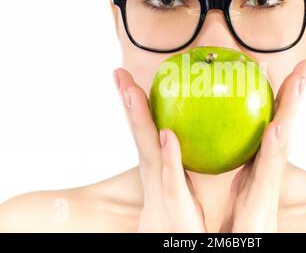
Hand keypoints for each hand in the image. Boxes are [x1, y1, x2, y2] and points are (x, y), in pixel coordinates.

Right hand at [113, 68, 206, 232]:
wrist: (173, 237)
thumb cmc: (177, 206)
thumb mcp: (178, 174)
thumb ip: (179, 153)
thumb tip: (182, 130)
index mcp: (154, 159)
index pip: (142, 125)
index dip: (134, 101)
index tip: (125, 76)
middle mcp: (152, 167)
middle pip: (137, 129)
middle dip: (127, 102)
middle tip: (118, 74)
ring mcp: (160, 181)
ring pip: (147, 146)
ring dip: (140, 119)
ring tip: (133, 92)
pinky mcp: (174, 198)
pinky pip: (171, 174)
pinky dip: (168, 154)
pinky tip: (167, 134)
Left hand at [219, 59, 305, 232]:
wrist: (244, 242)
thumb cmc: (243, 216)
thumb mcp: (244, 180)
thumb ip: (245, 157)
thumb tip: (239, 133)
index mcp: (265, 163)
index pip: (275, 123)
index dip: (284, 98)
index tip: (292, 70)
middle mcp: (272, 170)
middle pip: (286, 126)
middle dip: (297, 96)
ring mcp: (271, 185)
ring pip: (283, 142)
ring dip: (291, 112)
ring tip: (298, 82)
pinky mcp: (263, 202)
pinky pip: (267, 170)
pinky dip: (274, 147)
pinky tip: (275, 127)